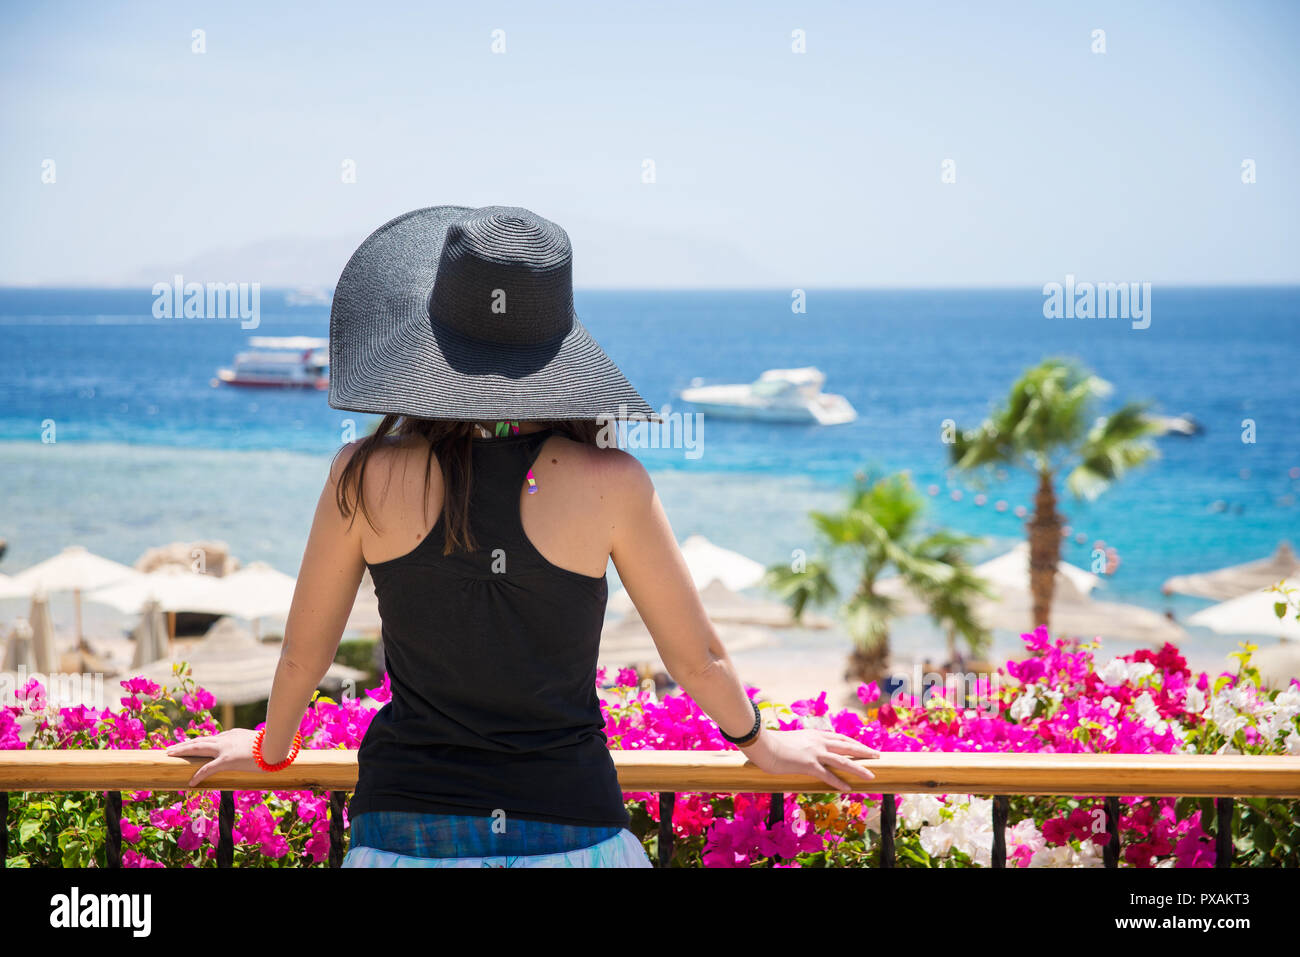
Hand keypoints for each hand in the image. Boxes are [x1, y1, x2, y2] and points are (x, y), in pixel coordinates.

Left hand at [165, 728, 263, 787]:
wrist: (276, 745)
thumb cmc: (272, 745)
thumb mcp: (258, 742)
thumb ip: (250, 746)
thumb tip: (253, 753)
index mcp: (232, 734)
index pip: (211, 739)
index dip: (199, 742)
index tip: (190, 745)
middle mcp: (225, 739)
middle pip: (199, 740)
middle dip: (183, 744)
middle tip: (170, 749)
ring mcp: (225, 749)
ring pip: (197, 748)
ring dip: (182, 751)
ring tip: (170, 755)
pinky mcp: (227, 760)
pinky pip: (208, 768)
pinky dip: (198, 775)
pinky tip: (191, 782)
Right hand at [739, 729, 880, 792]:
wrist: (762, 744)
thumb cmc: (770, 743)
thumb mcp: (789, 739)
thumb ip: (798, 744)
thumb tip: (796, 749)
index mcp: (813, 734)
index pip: (838, 737)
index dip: (851, 742)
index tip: (861, 745)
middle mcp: (818, 741)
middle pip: (846, 745)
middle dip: (863, 750)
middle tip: (877, 755)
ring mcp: (815, 753)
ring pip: (843, 760)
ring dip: (859, 768)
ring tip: (871, 775)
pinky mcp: (809, 765)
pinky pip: (828, 775)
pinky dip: (839, 782)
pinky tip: (848, 788)